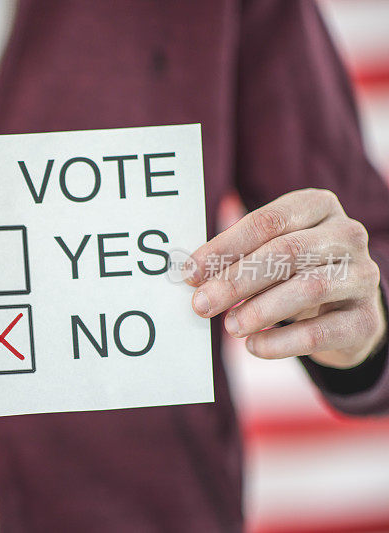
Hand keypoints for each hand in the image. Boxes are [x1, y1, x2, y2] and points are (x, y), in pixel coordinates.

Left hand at [186, 188, 385, 368]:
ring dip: (259, 310)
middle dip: (236, 280)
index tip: (190, 273)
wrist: (343, 311)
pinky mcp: (365, 319)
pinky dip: (282, 342)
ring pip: (308, 289)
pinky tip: (254, 346)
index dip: (225, 247)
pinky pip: (321, 332)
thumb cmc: (292, 272)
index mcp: (318, 206)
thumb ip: (235, 257)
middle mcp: (346, 235)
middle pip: (287, 252)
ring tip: (229, 326)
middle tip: (201, 303)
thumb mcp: (267, 253)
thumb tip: (192, 275)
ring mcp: (362, 276)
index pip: (267, 220)